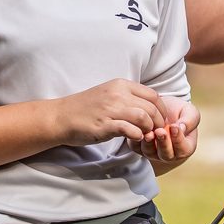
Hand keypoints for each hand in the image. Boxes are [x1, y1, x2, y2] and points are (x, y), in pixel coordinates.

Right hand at [50, 80, 164, 145]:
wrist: (62, 116)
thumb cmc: (86, 108)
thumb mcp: (109, 94)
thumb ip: (128, 98)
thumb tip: (148, 107)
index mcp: (121, 85)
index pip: (153, 95)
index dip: (161, 110)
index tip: (160, 120)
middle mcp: (118, 94)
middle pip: (151, 107)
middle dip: (158, 122)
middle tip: (157, 132)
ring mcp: (111, 109)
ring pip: (143, 117)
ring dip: (149, 129)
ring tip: (147, 136)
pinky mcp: (104, 125)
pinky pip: (129, 129)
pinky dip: (137, 135)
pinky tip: (135, 138)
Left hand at [135, 95, 198, 168]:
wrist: (161, 107)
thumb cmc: (178, 111)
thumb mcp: (189, 111)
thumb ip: (190, 120)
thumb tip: (181, 128)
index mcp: (185, 147)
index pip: (183, 149)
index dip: (179, 139)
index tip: (174, 127)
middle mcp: (169, 154)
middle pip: (166, 155)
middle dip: (163, 143)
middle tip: (160, 131)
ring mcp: (153, 152)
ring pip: (150, 153)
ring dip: (149, 144)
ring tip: (150, 133)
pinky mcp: (139, 147)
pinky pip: (137, 147)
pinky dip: (137, 140)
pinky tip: (139, 130)